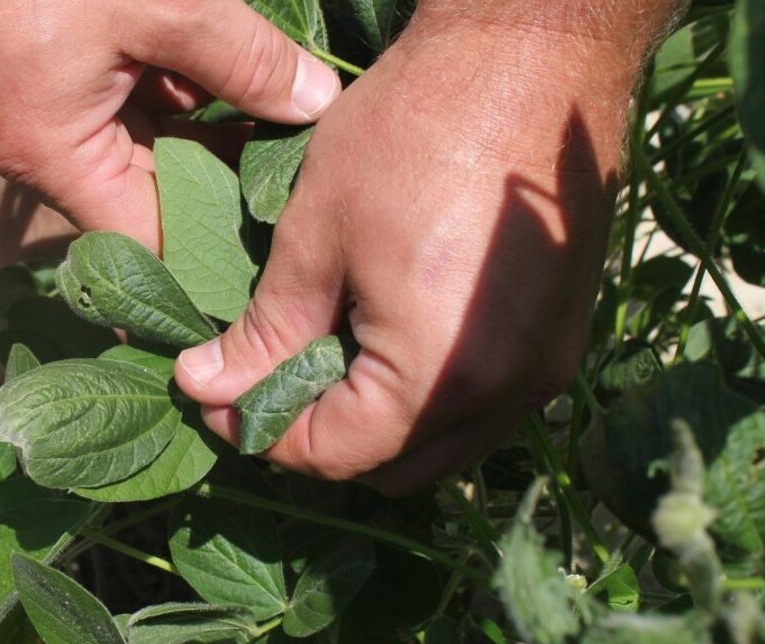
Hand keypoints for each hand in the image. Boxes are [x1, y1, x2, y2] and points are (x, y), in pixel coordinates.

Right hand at [0, 0, 341, 251]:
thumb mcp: (165, 3)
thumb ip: (246, 60)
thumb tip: (317, 103)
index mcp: (53, 156)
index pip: (146, 240)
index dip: (213, 245)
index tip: (279, 239)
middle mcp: (38, 148)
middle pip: (148, 192)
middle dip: (223, 178)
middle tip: (300, 173)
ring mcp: (38, 106)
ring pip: (140, 140)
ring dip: (205, 127)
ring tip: (284, 122)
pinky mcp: (43, 68)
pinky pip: (121, 98)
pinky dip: (172, 87)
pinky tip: (234, 72)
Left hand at [175, 14, 644, 493]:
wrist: (533, 56)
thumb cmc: (416, 132)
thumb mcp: (317, 235)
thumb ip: (264, 330)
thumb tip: (205, 386)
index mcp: (439, 376)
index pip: (334, 453)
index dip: (259, 432)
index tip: (211, 391)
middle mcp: (505, 395)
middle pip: (391, 466)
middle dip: (316, 437)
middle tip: (259, 378)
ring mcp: (544, 370)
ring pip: (439, 445)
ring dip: (371, 421)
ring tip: (315, 356)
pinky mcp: (559, 339)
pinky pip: (478, 406)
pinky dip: (420, 397)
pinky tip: (379, 335)